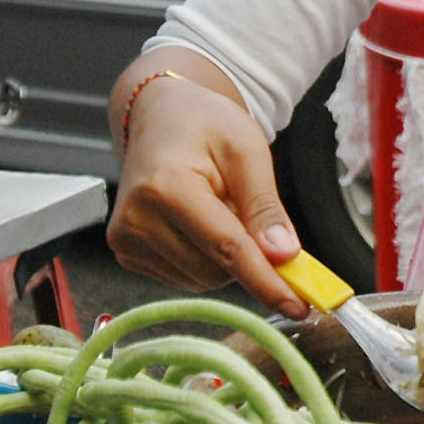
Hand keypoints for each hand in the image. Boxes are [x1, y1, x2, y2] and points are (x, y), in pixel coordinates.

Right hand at [105, 67, 306, 314]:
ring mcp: (125, 240)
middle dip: (246, 255)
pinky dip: (204, 259)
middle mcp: (136, 218)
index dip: (267, 281)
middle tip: (243, 209)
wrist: (160, 116)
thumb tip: (283, 256)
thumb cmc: (203, 125)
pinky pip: (184, 278)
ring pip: (202, 281)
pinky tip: (197, 224)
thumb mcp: (248, 150)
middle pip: (216, 271)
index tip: (299, 306)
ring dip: (223, 257)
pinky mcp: (126, 253)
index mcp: (166, 186)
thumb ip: (265, 208)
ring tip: (215, 208)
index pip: (227, 248)